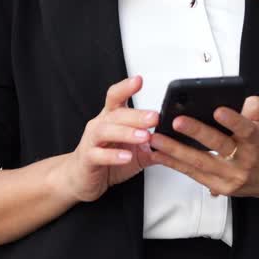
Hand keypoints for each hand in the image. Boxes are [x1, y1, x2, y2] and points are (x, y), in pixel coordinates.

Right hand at [55, 74, 158, 202]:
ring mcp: (92, 141)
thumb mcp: (135, 151)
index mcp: (112, 118)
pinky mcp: (87, 159)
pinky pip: (98, 154)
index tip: (139, 80)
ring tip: (144, 136)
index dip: (126, 87)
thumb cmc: (107, 160)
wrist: (82, 178)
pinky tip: (127, 156)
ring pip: (106, 131)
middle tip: (155, 117)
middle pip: (116, 113)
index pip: (116, 96)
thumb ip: (152, 144)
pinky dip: (113, 156)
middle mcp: (100, 124)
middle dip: (137, 114)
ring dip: (127, 132)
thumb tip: (176, 139)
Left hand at [147, 95, 258, 201]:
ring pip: (201, 163)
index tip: (219, 110)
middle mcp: (244, 160)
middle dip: (196, 133)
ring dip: (176, 150)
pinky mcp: (219, 186)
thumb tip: (239, 104)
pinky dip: (174, 164)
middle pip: (219, 146)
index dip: (233, 120)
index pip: (246, 129)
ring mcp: (231, 175)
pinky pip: (193, 174)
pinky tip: (158, 154)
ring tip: (157, 138)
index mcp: (258, 140)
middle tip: (177, 121)